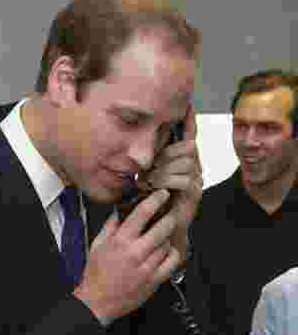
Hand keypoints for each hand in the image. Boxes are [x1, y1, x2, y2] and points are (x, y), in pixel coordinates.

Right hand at [74, 189, 181, 324]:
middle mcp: (135, 252)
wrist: (98, 301)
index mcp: (120, 241)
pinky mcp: (155, 279)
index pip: (143, 213)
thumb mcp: (97, 245)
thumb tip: (121, 211)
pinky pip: (172, 260)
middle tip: (168, 213)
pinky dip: (171, 252)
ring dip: (167, 236)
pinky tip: (164, 251)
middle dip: (169, 216)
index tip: (162, 195)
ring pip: (168, 242)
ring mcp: (147, 266)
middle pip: (163, 226)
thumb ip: (111, 226)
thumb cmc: (96, 275)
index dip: (156, 200)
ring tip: (160, 236)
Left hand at [139, 107, 201, 256]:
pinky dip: (165, 182)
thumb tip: (139, 148)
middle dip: (164, 155)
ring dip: (161, 171)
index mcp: (181, 159)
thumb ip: (148, 161)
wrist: (157, 228)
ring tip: (147, 182)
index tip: (188, 106)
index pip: (189, 135)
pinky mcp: (195, 192)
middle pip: (186, 147)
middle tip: (148, 170)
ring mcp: (196, 178)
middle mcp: (193, 165)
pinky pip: (183, 179)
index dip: (190, 122)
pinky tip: (154, 188)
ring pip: (183, 162)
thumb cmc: (149, 201)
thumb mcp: (145, 176)